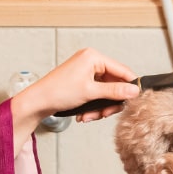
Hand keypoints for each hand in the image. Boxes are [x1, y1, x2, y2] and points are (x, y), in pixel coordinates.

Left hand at [10, 48, 140, 150]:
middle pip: (114, 84)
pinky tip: (84, 115)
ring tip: (89, 116)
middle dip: (109, 102)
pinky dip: (92, 107)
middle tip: (105, 113)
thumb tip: (134, 90)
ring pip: (105, 93)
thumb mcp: (90, 92)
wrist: (37, 102)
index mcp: (93, 57)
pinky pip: (96, 95)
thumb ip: (115, 91)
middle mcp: (91, 62)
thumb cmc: (57, 92)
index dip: (130, 86)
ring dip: (100, 107)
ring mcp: (86, 72)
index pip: (122, 70)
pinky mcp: (82, 83)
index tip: (135, 100)